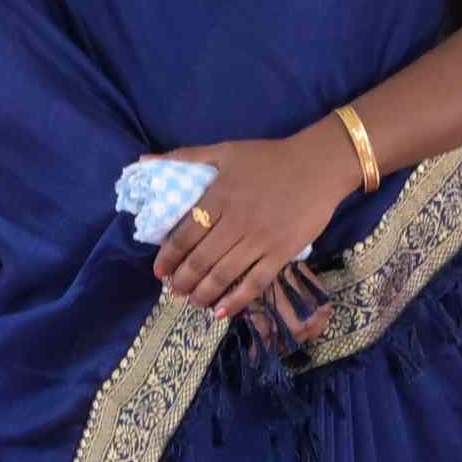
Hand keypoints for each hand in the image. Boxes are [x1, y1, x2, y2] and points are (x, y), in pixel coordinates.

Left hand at [150, 131, 355, 321]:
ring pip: (223, 274)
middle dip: (183, 280)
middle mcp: (235, 222)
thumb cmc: (270, 158)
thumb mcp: (225, 150)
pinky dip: (236, 300)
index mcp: (218, 197)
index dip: (168, 257)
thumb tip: (143, 161)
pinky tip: (222, 312)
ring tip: (193, 302)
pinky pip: (255, 282)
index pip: (184, 235)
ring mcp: (259, 240)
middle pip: (200, 259)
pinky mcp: (281, 253)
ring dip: (203, 293)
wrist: (319, 166)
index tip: (159, 271)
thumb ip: (185, 156)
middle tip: (175, 291)